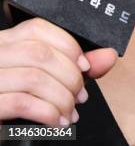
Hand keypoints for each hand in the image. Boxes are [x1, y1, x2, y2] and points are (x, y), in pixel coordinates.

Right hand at [0, 17, 117, 126]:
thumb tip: (108, 56)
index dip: (67, 45)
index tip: (84, 66)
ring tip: (70, 112)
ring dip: (62, 98)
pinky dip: (48, 113)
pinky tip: (57, 122)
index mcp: (5, 42)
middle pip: (40, 53)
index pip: (36, 28)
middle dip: (70, 77)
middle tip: (80, 96)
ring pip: (34, 78)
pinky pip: (22, 103)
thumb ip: (74, 66)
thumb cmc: (14, 99)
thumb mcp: (44, 78)